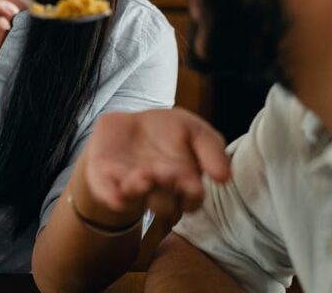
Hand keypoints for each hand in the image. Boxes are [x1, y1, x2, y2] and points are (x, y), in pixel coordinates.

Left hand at [79, 109, 230, 225]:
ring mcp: (131, 189)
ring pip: (137, 199)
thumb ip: (212, 148)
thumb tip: (225, 176)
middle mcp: (158, 193)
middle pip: (166, 205)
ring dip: (140, 190)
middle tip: (166, 172)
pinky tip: (117, 195)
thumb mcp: (195, 129)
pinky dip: (112, 196)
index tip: (191, 182)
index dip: (191, 193)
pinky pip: (108, 194)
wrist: (127, 127)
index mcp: (184, 184)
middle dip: (166, 190)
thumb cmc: (168, 132)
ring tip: (143, 175)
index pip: (192, 199)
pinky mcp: (106, 183)